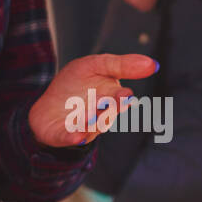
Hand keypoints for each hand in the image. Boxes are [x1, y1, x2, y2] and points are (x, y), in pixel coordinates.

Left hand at [27, 52, 158, 147]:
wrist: (49, 107)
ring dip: (91, 123)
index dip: (121, 97)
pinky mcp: (65, 135)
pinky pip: (70, 138)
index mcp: (110, 99)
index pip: (119, 98)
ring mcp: (83, 127)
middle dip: (108, 111)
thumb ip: (120, 65)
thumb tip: (152, 63)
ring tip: (89, 117)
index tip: (125, 95)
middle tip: (111, 104)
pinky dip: (74, 138)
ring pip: (91, 127)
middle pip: (107, 114)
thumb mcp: (94, 66)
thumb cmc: (76, 85)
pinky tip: (77, 137)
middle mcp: (100, 115)